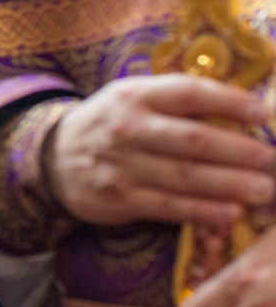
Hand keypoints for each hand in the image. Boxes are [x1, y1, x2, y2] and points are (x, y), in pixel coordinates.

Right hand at [46, 75, 274, 227]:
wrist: (54, 158)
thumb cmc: (111, 124)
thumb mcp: (134, 99)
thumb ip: (178, 102)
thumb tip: (245, 109)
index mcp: (135, 96)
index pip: (188, 94)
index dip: (229, 102)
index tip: (264, 113)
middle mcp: (127, 128)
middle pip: (193, 140)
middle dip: (240, 152)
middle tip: (273, 160)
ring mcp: (121, 165)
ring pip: (185, 176)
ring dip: (230, 185)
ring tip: (265, 189)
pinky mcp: (119, 198)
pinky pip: (168, 206)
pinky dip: (202, 210)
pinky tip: (230, 212)